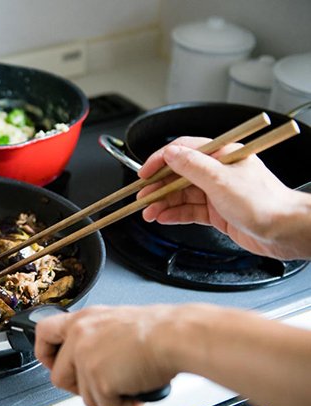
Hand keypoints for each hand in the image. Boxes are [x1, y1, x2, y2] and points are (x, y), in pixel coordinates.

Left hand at [34, 305, 177, 405]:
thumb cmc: (157, 329)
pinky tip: (135, 392)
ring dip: (107, 397)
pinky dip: (122, 405)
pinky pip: (104, 405)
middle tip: (101, 385)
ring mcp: (86, 359)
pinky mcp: (98, 380)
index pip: (44, 333)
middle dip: (79, 388)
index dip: (46, 353)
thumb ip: (95, 336)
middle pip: (58, 376)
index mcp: (82, 320)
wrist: (173, 337)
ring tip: (128, 385)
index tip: (54, 363)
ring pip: (84, 395)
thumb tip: (93, 356)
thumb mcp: (115, 321)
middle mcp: (79, 337)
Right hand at [136, 137, 310, 259]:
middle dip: (158, 187)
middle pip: (178, 175)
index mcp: (222, 155)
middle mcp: (218, 172)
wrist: (286, 231)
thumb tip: (170, 154)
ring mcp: (217, 192)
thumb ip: (192, 166)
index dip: (160, 161)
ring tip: (148, 212)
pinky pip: (189, 211)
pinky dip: (174, 214)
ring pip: (181, 195)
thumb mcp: (222, 180)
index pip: (183, 151)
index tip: (144, 173)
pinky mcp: (217, 212)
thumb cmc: (266, 203)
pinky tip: (162, 217)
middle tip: (141, 198)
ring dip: (162, 203)